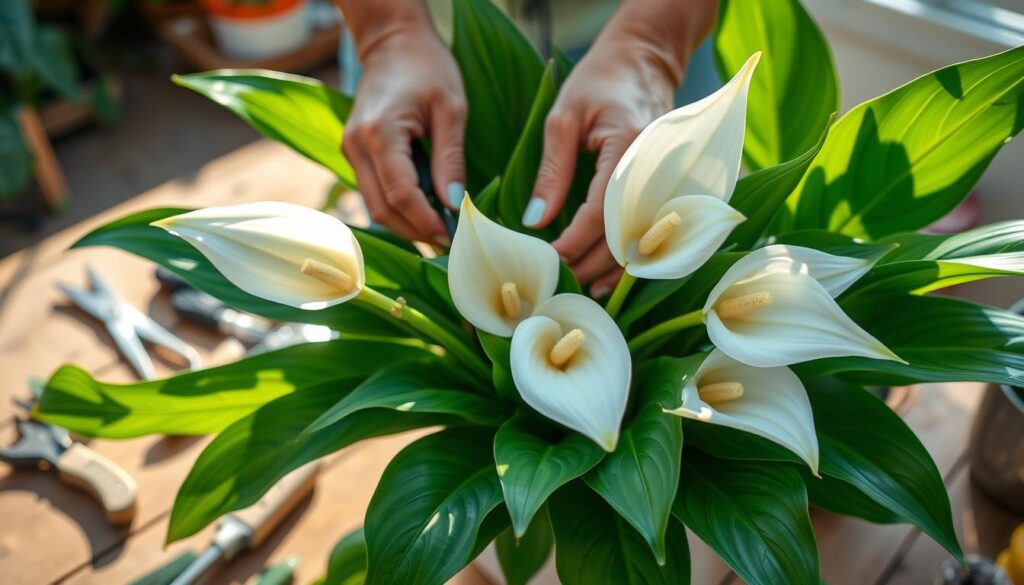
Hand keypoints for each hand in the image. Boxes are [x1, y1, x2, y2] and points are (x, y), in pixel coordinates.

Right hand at [342, 27, 465, 245]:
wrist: (393, 42)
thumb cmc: (427, 67)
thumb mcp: (451, 109)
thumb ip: (451, 158)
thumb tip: (455, 204)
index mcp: (380, 133)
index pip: (400, 193)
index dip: (426, 221)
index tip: (452, 236)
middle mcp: (356, 146)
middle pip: (382, 208)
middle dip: (415, 231)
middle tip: (449, 244)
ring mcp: (350, 150)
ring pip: (374, 206)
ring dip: (406, 224)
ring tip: (439, 233)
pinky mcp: (354, 153)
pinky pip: (374, 192)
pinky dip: (398, 208)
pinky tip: (423, 214)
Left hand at [524, 43, 674, 294]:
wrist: (646, 59)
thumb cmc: (599, 80)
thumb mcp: (563, 118)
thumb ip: (552, 172)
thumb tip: (535, 222)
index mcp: (629, 147)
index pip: (600, 214)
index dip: (572, 244)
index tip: (546, 261)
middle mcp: (658, 168)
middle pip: (626, 236)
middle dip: (590, 266)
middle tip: (558, 284)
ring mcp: (672, 178)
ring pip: (646, 241)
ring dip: (614, 271)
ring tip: (582, 289)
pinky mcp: (675, 184)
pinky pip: (657, 231)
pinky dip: (634, 255)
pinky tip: (611, 273)